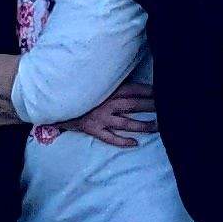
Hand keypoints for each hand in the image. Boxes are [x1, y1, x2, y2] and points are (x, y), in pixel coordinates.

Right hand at [37, 83, 155, 147]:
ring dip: (144, 125)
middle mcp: (107, 102)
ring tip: (158, 127)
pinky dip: (122, 141)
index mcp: (109, 88)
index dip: (152, 91)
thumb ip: (112, 81)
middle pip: (135, 104)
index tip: (166, 93)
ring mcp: (100, 116)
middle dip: (153, 107)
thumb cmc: (77, 90)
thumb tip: (131, 78)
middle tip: (170, 111)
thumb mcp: (95, 82)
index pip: (136, 89)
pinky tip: (134, 143)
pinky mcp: (92, 128)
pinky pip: (110, 137)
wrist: (52, 101)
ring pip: (127, 122)